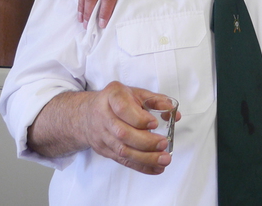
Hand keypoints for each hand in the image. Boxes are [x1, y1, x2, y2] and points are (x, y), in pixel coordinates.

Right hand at [33, 82, 178, 174]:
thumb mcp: (135, 93)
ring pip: (122, 150)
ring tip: (164, 160)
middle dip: (145, 141)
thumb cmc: (116, 101)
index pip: (123, 108)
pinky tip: (156, 168)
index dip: (139, 118)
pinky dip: (141, 166)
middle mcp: (104, 116)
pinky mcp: (105, 150)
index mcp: (112, 96)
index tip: (155, 123)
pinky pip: (123, 161)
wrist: (87, 114)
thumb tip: (174, 113)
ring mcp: (103, 135)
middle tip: (163, 144)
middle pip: (123, 133)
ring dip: (146, 158)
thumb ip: (156, 101)